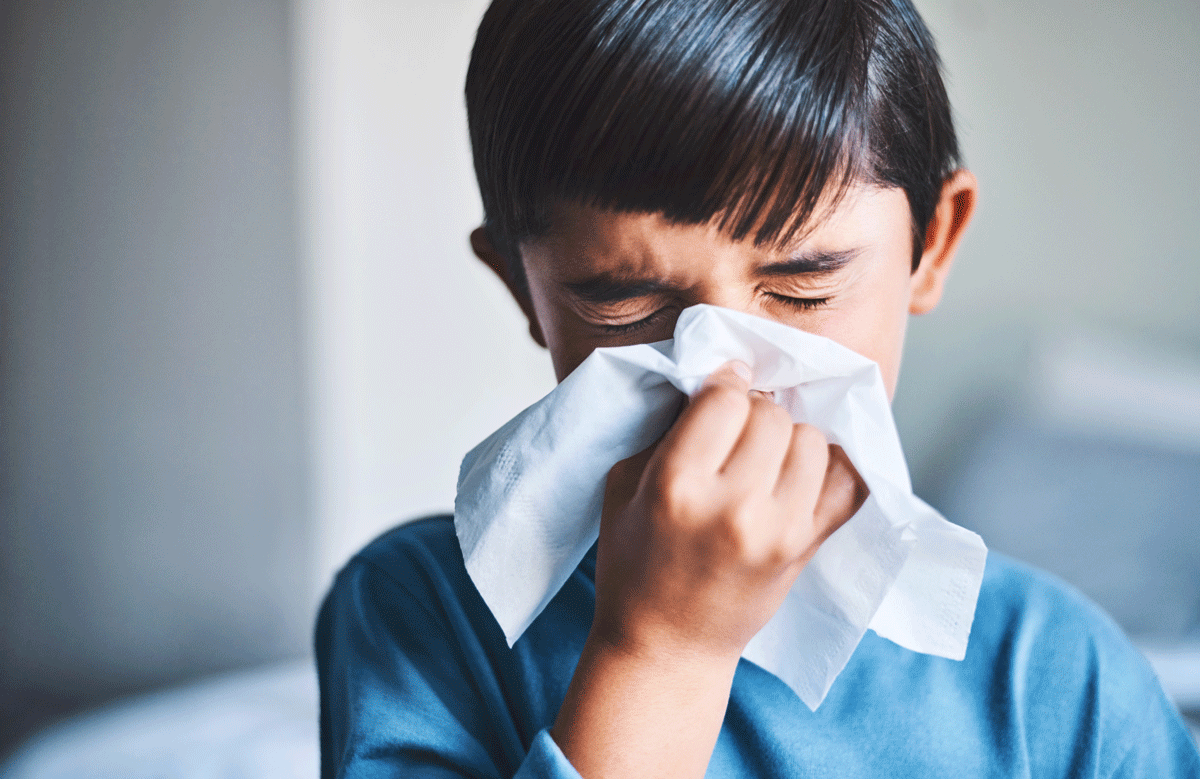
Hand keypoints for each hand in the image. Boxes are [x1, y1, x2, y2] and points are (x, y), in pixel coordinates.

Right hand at [592, 360, 866, 662]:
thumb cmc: (634, 562)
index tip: (721, 388)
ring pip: (811, 439)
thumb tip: (719, 380)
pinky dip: (831, 468)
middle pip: (772, 414)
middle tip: (738, 430)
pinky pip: (849, 483)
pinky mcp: (808, 548)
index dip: (723, 383)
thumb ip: (667, 430)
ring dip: (789, 438)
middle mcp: (734, 507)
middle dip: (754, 411)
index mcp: (676, 486)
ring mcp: (779, 530)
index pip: (724, 398)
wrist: (667, 644)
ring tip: (765, 456)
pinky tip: (802, 471)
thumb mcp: (623, 484)